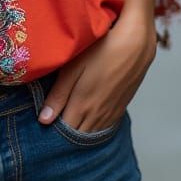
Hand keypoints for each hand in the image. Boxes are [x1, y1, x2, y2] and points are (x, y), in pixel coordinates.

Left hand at [38, 12, 156, 132]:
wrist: (136, 44)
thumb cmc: (101, 50)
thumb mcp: (73, 68)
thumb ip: (58, 95)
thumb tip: (44, 120)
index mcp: (82, 106)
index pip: (63, 131)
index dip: (52, 130)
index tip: (43, 124)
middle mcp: (97, 116)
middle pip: (77, 135)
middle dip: (64, 133)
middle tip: (53, 123)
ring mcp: (111, 113)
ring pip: (92, 133)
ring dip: (79, 131)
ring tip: (69, 120)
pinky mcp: (121, 107)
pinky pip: (105, 127)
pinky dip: (94, 127)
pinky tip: (88, 119)